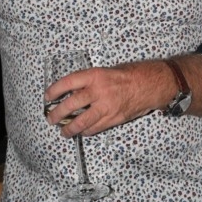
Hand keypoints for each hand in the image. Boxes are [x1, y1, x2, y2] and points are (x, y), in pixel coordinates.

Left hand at [44, 55, 201, 136]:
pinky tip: (82, 131)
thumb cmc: (133, 73)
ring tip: (64, 131)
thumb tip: (76, 90)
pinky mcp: (114, 119)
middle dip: (57, 114)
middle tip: (50, 118)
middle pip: (71, 105)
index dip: (54, 90)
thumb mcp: (110, 70)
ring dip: (69, 128)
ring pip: (81, 122)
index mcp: (96, 75)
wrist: (154, 84)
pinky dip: (87, 131)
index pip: (68, 82)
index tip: (47, 96)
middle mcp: (99, 91)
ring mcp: (107, 107)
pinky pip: (96, 128)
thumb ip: (93, 80)